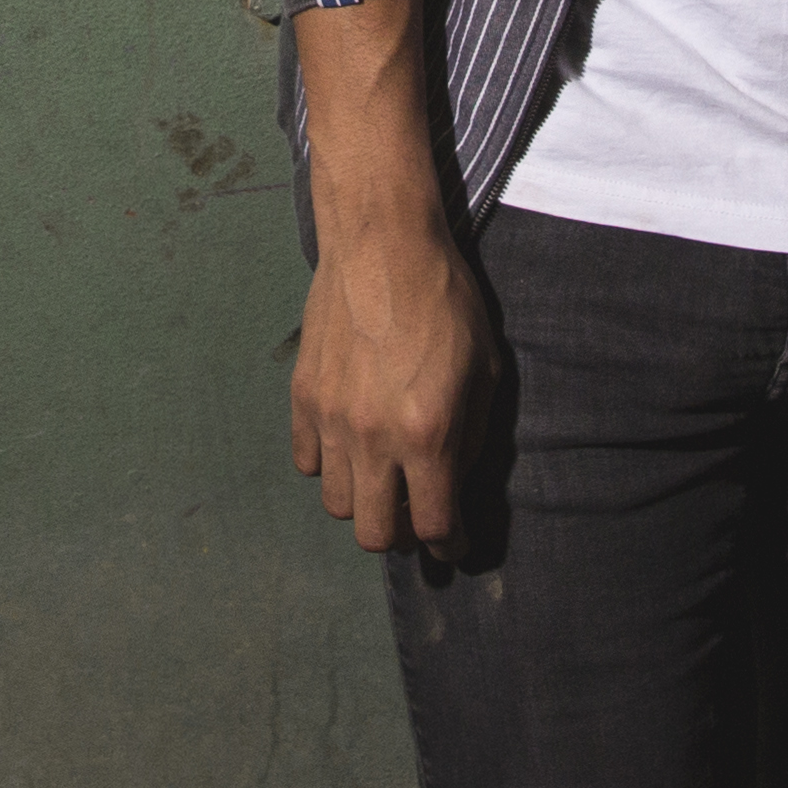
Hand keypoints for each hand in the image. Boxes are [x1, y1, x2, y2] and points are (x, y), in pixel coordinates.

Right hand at [292, 213, 499, 556]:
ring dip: (364, 500)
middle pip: (374, 535)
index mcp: (428, 433)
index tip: (454, 541)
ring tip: (383, 475)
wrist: (383, 243)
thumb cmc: (446, 300)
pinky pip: (307, 463)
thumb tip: (455, 486)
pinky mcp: (302, 397)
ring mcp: (331, 419)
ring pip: (337, 505)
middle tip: (415, 510)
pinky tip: (351, 442)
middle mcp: (374, 437)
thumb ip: (471, 438)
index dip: (449, 543)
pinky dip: (329, 465)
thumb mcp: (484, 370)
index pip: (433, 526)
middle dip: (401, 534)